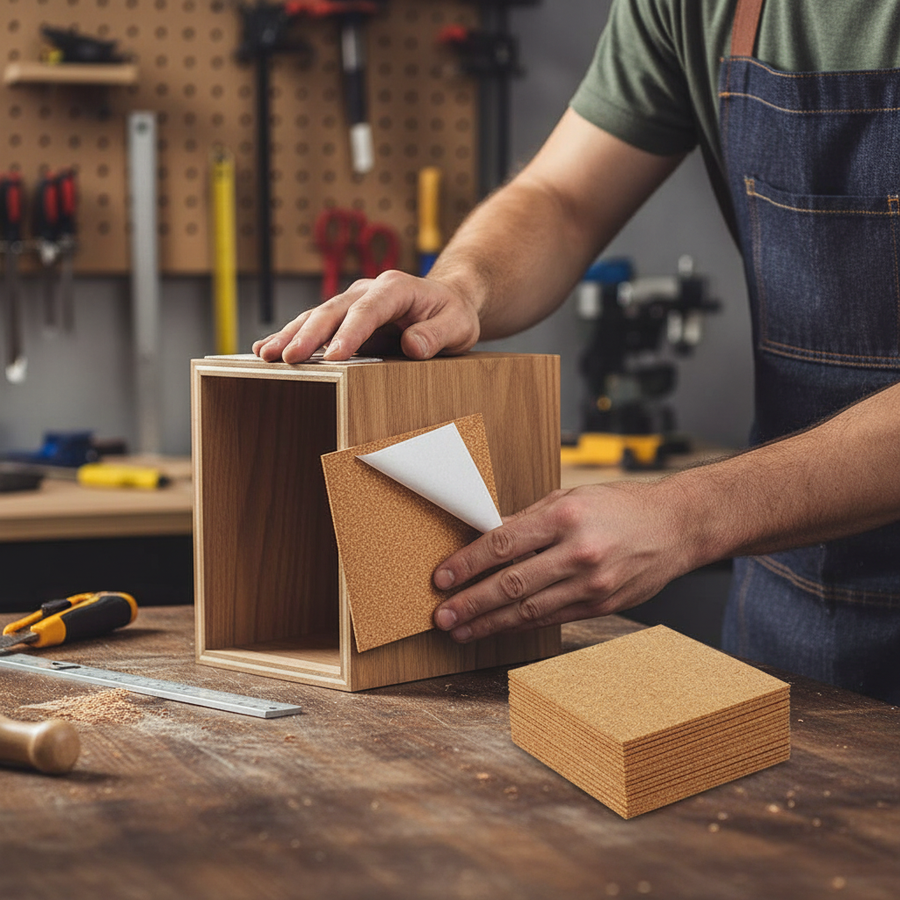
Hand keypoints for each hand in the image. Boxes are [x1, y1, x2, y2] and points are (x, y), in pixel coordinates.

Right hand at [252, 270, 480, 362]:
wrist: (447, 300)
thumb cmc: (453, 314)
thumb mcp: (458, 325)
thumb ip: (437, 334)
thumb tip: (412, 346)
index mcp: (396, 288)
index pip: (369, 310)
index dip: (349, 333)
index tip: (333, 357)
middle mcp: (368, 290)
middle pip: (333, 310)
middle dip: (308, 334)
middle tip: (287, 358)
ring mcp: (352, 301)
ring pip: (316, 316)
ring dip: (291, 335)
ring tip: (266, 355)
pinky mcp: (343, 316)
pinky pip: (314, 325)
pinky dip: (291, 336)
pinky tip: (265, 349)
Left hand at [431, 482, 691, 641]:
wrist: (675, 527)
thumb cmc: (620, 507)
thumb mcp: (570, 498)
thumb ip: (528, 520)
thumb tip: (485, 538)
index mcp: (565, 516)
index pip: (503, 543)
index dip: (467, 564)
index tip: (442, 577)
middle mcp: (578, 552)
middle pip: (511, 583)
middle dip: (470, 602)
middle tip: (442, 615)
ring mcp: (591, 583)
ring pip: (528, 609)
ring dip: (489, 622)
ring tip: (460, 630)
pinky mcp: (601, 604)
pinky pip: (551, 618)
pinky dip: (519, 625)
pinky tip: (497, 628)